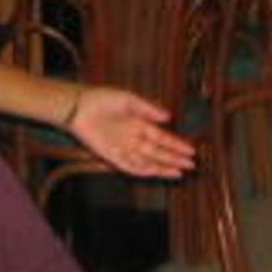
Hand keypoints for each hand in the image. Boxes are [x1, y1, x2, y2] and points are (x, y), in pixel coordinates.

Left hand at [68, 88, 194, 178]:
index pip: (162, 137)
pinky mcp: (112, 156)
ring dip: (163, 167)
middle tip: (192, 165)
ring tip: (179, 172)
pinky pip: (130, 167)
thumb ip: (149, 109)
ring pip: (147, 162)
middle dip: (175, 158)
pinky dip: (144, 171)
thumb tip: (169, 117)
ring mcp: (124, 149)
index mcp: (139, 124)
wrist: (79, 107)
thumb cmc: (102, 99)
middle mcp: (133, 139)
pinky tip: (156, 172)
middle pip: (158, 152)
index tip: (192, 150)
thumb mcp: (129, 100)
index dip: (177, 144)